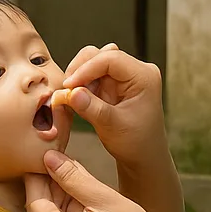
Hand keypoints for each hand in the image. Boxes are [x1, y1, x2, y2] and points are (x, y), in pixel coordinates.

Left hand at [26, 151, 168, 211]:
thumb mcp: (104, 198)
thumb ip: (73, 177)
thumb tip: (48, 157)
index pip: (34, 201)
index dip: (36, 177)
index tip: (42, 156)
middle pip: (42, 210)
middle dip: (49, 184)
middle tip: (61, 159)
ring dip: (61, 195)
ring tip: (75, 172)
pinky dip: (69, 209)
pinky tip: (83, 193)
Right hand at [60, 45, 166, 167]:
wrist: (143, 157)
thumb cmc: (136, 143)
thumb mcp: (113, 127)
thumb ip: (92, 108)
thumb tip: (71, 93)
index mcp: (144, 76)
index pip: (110, 58)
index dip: (86, 69)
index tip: (69, 85)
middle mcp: (135, 71)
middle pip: (100, 55)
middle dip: (80, 70)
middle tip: (66, 90)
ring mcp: (123, 76)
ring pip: (93, 62)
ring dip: (78, 77)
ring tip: (70, 96)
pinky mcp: (113, 84)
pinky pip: (91, 75)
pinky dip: (80, 85)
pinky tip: (74, 99)